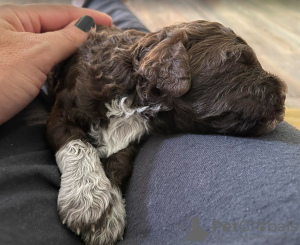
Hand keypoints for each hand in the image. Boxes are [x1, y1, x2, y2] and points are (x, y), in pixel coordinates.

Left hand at [0, 4, 111, 124]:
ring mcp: (18, 53)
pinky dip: (63, 63)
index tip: (110, 23)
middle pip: (56, 28)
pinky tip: (75, 65)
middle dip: (81, 32)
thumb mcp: (35, 54)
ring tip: (95, 51)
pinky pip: (47, 62)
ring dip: (73, 48)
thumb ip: (64, 39)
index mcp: (14, 18)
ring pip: (52, 46)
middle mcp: (16, 32)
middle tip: (105, 39)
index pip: (59, 12)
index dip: (86, 16)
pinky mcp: (19, 72)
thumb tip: (86, 26)